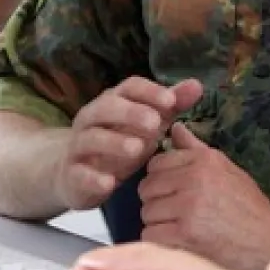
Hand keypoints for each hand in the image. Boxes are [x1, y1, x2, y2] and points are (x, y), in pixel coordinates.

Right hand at [55, 77, 203, 210]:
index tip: (170, 101)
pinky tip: (110, 183)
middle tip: (155, 124)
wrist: (76, 173)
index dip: (149, 92)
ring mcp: (79, 145)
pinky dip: (93, 178)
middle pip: (106, 108)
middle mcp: (91, 118)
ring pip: (91, 138)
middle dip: (130, 113)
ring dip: (114, 143)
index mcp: (112, 102)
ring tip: (137, 150)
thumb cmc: (119, 141)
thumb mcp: (147, 123)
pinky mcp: (72, 173)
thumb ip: (170, 105)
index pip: (129, 88)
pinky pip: (79, 173)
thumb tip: (197, 85)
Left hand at [140, 123, 269, 269]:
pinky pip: (151, 235)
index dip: (161, 180)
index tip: (174, 193)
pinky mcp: (184, 235)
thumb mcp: (227, 170)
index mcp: (204, 160)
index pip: (156, 163)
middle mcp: (194, 178)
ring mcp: (188, 207)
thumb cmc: (248, 207)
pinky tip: (179, 243)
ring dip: (158, 224)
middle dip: (157, 202)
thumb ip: (196, 150)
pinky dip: (161, 242)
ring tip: (180, 230)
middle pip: (146, 188)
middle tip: (176, 215)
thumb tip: (176, 128)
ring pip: (147, 213)